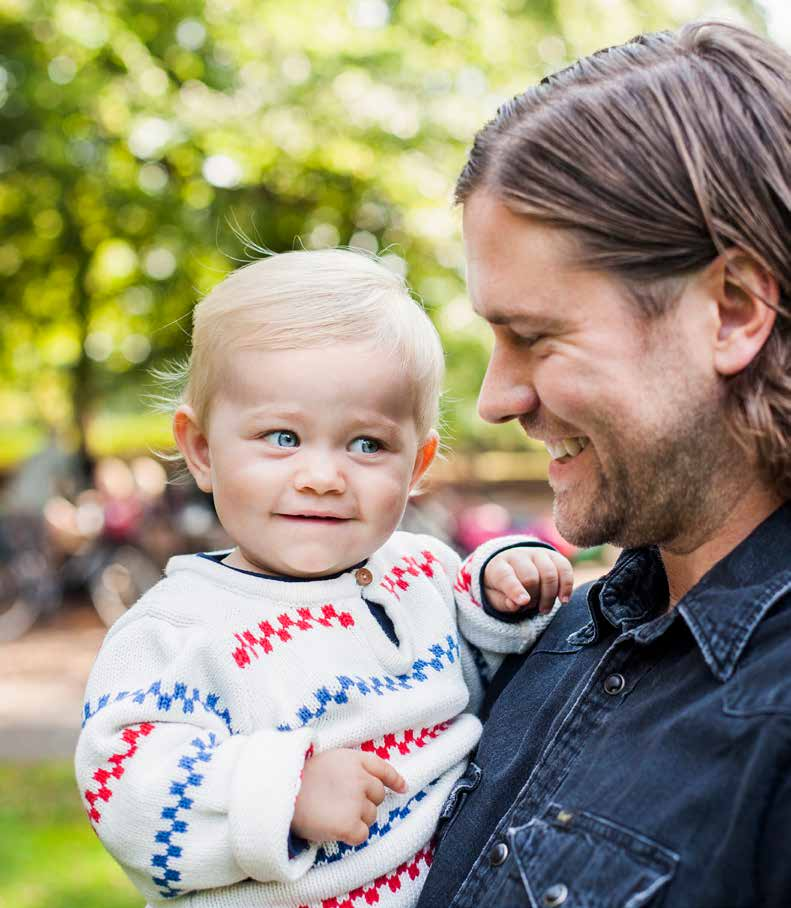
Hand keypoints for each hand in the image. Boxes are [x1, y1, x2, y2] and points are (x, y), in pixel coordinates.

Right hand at [291, 748, 406, 845]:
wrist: (281, 793)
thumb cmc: (299, 777)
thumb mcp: (328, 759)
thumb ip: (349, 767)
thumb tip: (366, 780)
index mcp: (354, 759)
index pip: (382, 768)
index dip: (394, 779)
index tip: (402, 788)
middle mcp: (360, 778)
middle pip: (378, 796)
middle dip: (365, 801)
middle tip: (342, 804)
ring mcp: (357, 802)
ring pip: (370, 816)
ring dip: (357, 818)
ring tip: (332, 813)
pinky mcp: (350, 824)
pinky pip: (362, 834)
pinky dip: (352, 835)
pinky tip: (336, 829)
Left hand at [483, 547, 573, 614]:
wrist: (513, 569)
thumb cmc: (502, 589)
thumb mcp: (496, 598)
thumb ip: (504, 602)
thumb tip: (516, 604)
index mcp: (499, 566)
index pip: (506, 576)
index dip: (515, 590)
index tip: (524, 602)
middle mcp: (518, 555)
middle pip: (530, 577)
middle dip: (533, 598)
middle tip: (530, 608)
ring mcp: (537, 553)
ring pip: (549, 574)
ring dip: (549, 597)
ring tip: (544, 609)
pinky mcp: (554, 556)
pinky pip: (565, 568)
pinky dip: (566, 587)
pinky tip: (563, 600)